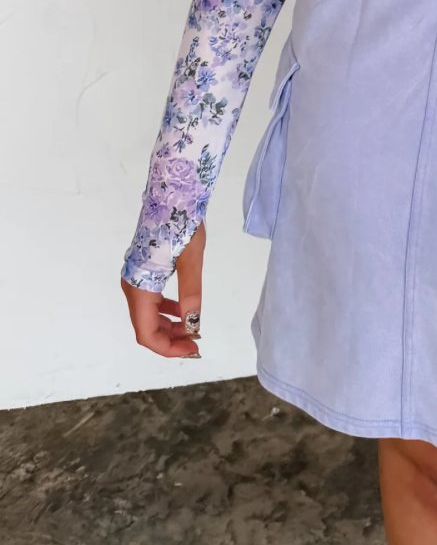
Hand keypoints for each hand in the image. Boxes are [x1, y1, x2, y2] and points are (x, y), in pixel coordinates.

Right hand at [120, 220, 204, 358]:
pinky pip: (151, 302)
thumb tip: (193, 325)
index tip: (193, 349)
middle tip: (196, 343)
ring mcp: (136, 279)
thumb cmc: (181, 224)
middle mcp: (132, 287)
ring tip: (193, 329)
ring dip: (169, 327)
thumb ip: (190, 294)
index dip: (168, 348)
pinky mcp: (143, 272)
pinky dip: (166, 312)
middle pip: (145, 328)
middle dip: (170, 340)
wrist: (172, 195)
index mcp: (139, 287)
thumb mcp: (191, 260)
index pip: (146, 333)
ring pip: (148, 316)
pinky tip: (183, 311)